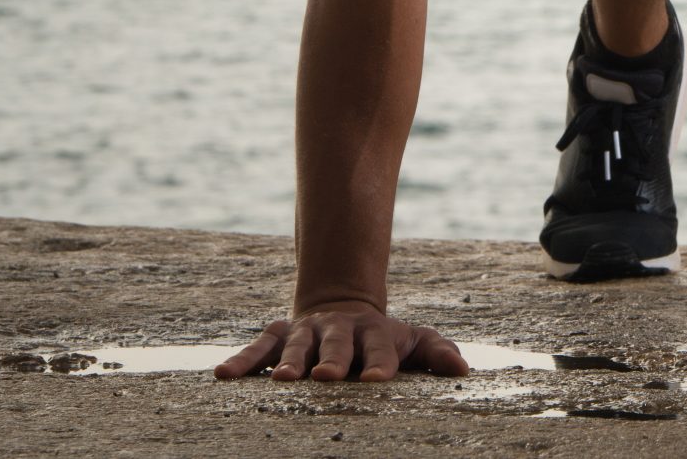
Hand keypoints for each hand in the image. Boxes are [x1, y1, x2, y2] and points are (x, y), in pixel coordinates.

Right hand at [213, 303, 468, 382]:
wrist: (342, 306)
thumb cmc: (383, 339)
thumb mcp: (413, 341)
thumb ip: (436, 353)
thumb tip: (464, 372)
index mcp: (373, 334)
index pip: (380, 348)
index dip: (379, 362)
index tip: (378, 380)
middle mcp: (338, 331)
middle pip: (336, 344)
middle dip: (332, 360)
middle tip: (327, 377)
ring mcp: (306, 332)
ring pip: (296, 345)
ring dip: (289, 361)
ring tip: (284, 380)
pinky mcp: (277, 336)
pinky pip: (257, 349)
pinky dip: (242, 361)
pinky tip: (223, 375)